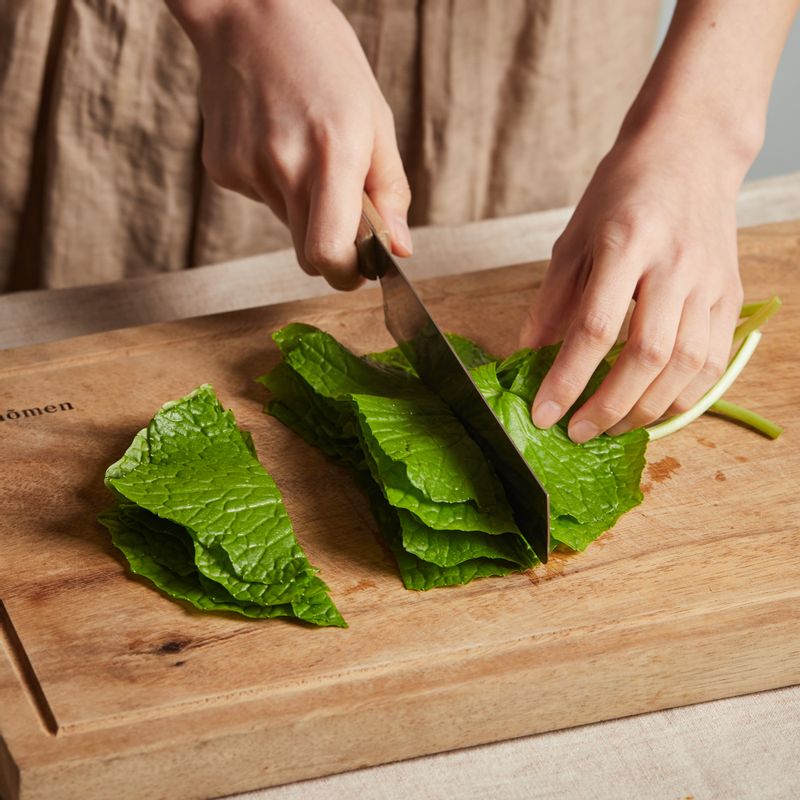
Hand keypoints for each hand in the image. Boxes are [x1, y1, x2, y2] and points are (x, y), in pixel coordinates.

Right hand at [167, 0, 411, 288]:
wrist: (249, 14)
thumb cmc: (325, 60)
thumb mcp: (376, 119)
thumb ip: (389, 192)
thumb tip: (398, 250)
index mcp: (333, 154)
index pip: (328, 255)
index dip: (346, 274)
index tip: (359, 268)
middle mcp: (284, 165)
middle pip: (307, 254)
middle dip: (330, 246)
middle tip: (341, 207)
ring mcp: (246, 167)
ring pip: (286, 225)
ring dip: (303, 205)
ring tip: (304, 149)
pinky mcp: (221, 168)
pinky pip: (260, 200)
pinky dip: (274, 185)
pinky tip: (275, 140)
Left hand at [520, 127, 747, 442]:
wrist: (690, 150)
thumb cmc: (623, 190)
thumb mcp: (573, 237)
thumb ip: (552, 299)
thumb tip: (529, 355)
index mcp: (625, 242)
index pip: (594, 328)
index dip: (567, 380)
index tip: (543, 413)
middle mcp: (673, 264)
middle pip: (646, 355)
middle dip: (607, 406)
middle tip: (576, 432)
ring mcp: (709, 280)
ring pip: (684, 365)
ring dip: (644, 410)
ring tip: (609, 427)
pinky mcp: (730, 293)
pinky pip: (713, 360)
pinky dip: (683, 395)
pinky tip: (653, 409)